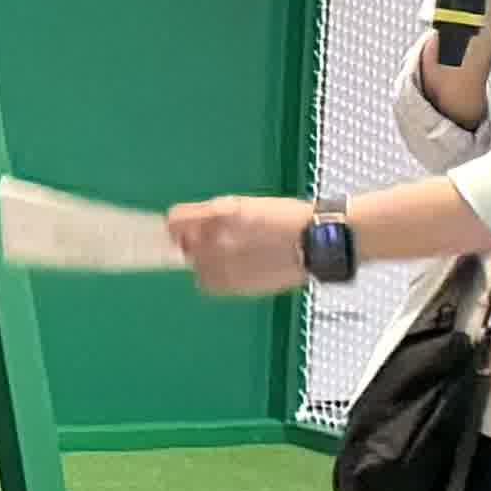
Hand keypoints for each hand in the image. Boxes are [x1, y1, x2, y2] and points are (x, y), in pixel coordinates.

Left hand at [166, 195, 316, 297]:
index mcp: (222, 211)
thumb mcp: (248, 207)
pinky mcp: (233, 283)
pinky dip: (216, 279)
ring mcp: (224, 261)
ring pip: (195, 266)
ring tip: (232, 260)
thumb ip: (216, 216)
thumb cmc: (287, 220)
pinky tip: (237, 272)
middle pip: (182, 245)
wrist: (315, 241)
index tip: (179, 231)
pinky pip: (209, 284)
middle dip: (192, 245)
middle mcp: (217, 236)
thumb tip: (190, 228)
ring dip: (205, 263)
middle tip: (213, 246)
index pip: (175, 220)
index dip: (176, 226)